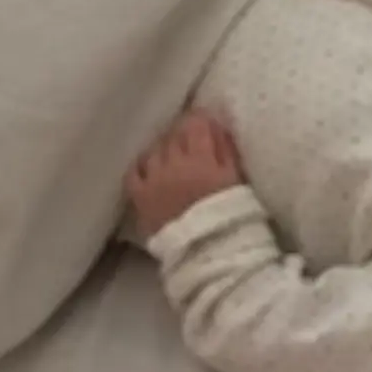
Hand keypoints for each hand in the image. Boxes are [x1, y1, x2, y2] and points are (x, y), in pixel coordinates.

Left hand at [125, 111, 245, 237]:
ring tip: (172, 151)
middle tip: (191, 135)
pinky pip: (134, 172)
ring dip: (164, 146)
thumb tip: (219, 124)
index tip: (206, 119)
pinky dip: (142, 164)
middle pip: (173, 135)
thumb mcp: (237, 179)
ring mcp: (153, 180)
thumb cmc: (232, 215)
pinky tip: (148, 164)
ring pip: (154, 151)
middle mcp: (173, 164)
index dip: (200, 119)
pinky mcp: (140, 198)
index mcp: (201, 158)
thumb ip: (227, 150)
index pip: (196, 125)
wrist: (208, 252)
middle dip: (182, 131)